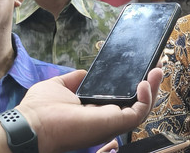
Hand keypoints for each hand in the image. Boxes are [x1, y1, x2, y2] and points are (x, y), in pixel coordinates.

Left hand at [16, 68, 162, 152]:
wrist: (31, 125)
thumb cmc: (39, 110)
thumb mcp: (59, 87)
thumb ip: (74, 80)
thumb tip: (84, 74)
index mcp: (94, 112)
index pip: (121, 100)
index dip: (133, 85)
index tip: (141, 68)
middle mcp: (106, 119)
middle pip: (136, 104)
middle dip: (150, 85)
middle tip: (156, 65)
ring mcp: (112, 123)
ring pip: (142, 108)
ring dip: (153, 88)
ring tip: (158, 69)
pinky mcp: (115, 123)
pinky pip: (139, 112)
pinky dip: (146, 97)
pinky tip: (145, 82)